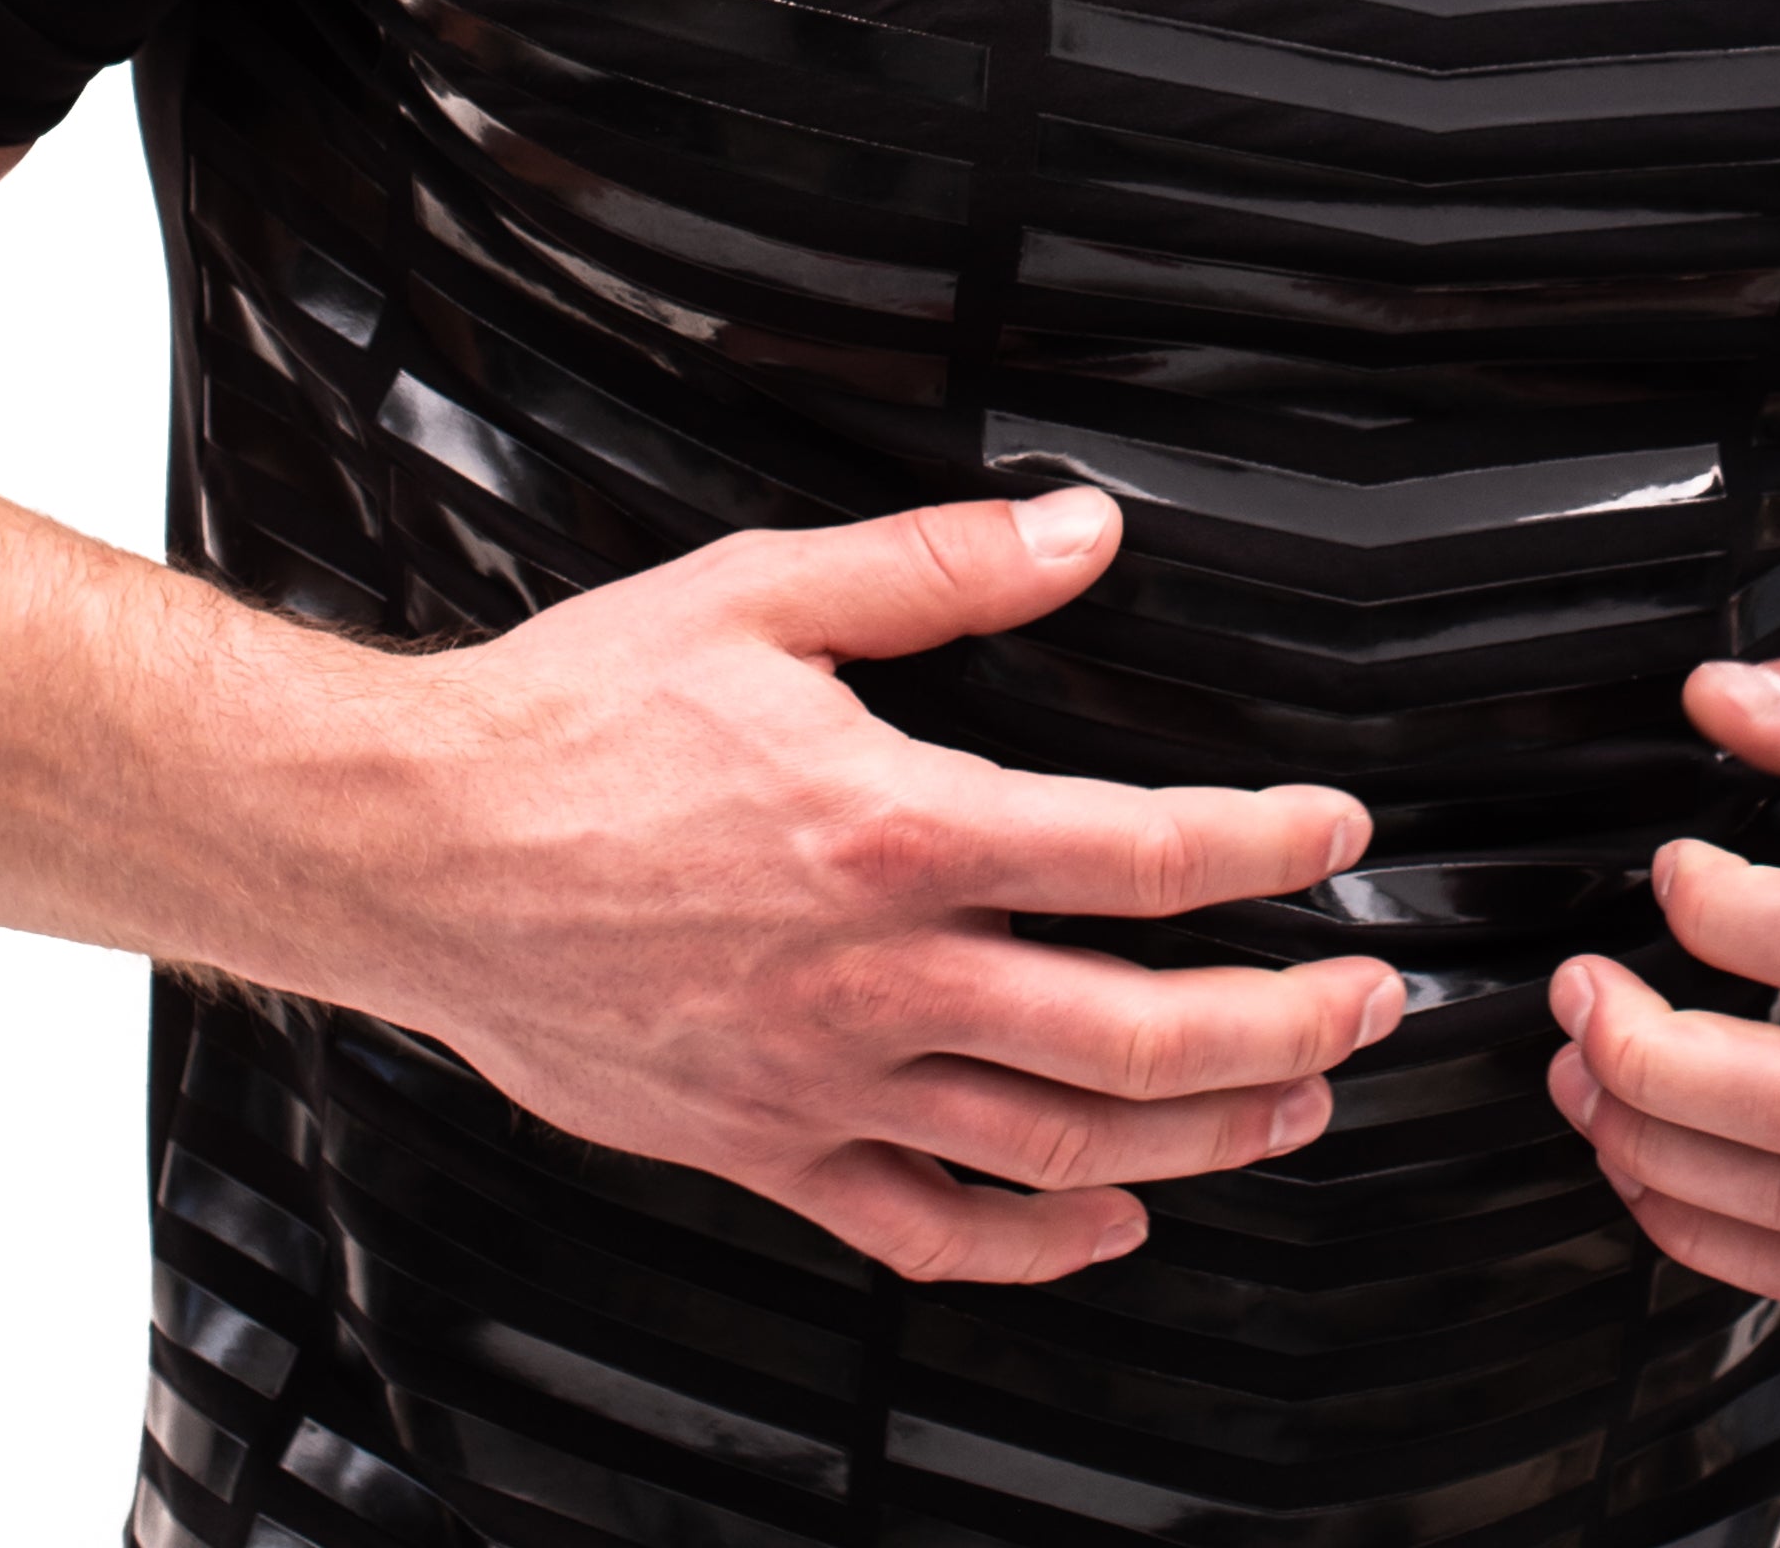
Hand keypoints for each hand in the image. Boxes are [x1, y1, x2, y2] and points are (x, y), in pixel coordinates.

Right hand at [321, 486, 1398, 1284]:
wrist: (412, 847)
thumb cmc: (571, 718)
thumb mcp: (760, 594)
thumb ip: (939, 569)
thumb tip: (1084, 535)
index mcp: (891, 829)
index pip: (1134, 855)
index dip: (1264, 849)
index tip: (1336, 834)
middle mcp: (872, 975)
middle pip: (1132, 1033)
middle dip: (1282, 1023)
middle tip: (1368, 1001)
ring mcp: (818, 1080)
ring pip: (1056, 1145)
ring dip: (1200, 1136)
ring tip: (1292, 1108)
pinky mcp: (760, 1147)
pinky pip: (924, 1229)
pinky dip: (1037, 1244)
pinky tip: (1109, 1222)